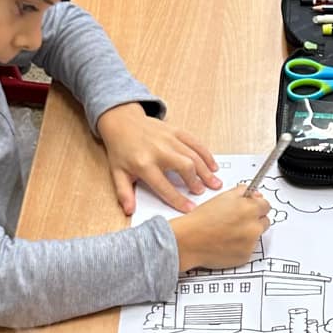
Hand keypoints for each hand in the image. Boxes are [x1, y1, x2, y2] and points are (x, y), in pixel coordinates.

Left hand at [97, 102, 221, 215]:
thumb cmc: (121, 150)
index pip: (164, 186)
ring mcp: (168, 139)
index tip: (190, 209)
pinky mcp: (175, 131)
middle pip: (184, 167)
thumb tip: (129, 211)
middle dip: (196, 182)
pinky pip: (194, 142)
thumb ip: (124, 193)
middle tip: (202, 193)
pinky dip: (206, 154)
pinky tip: (212, 165)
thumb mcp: (118, 173)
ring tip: (215, 183)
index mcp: (143, 164)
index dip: (178, 199)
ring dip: (205, 170)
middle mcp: (158, 150)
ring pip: (193, 155)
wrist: (122, 122)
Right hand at [168, 178, 273, 268]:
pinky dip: (241, 247)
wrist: (190, 241)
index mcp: (250, 209)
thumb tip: (254, 195)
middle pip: (265, 221)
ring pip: (256, 236)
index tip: (251, 208)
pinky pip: (248, 249)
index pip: (266, 205)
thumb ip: (243, 193)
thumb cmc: (202, 220)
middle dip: (254, 220)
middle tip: (237, 221)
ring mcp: (250, 243)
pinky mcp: (245, 257)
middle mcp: (254, 227)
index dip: (256, 206)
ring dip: (248, 234)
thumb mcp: (223, 197)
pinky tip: (226, 243)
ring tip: (228, 232)